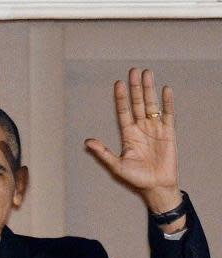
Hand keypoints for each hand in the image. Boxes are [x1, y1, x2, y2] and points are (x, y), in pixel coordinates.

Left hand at [84, 68, 181, 215]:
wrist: (157, 187)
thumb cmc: (136, 178)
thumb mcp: (116, 166)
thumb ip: (103, 153)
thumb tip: (87, 142)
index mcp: (128, 134)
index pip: (123, 111)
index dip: (121, 98)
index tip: (118, 83)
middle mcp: (141, 128)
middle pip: (137, 103)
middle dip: (135, 87)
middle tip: (134, 70)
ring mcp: (155, 129)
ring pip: (151, 105)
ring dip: (150, 90)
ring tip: (148, 73)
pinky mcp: (169, 133)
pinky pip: (168, 115)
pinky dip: (167, 103)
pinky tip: (165, 90)